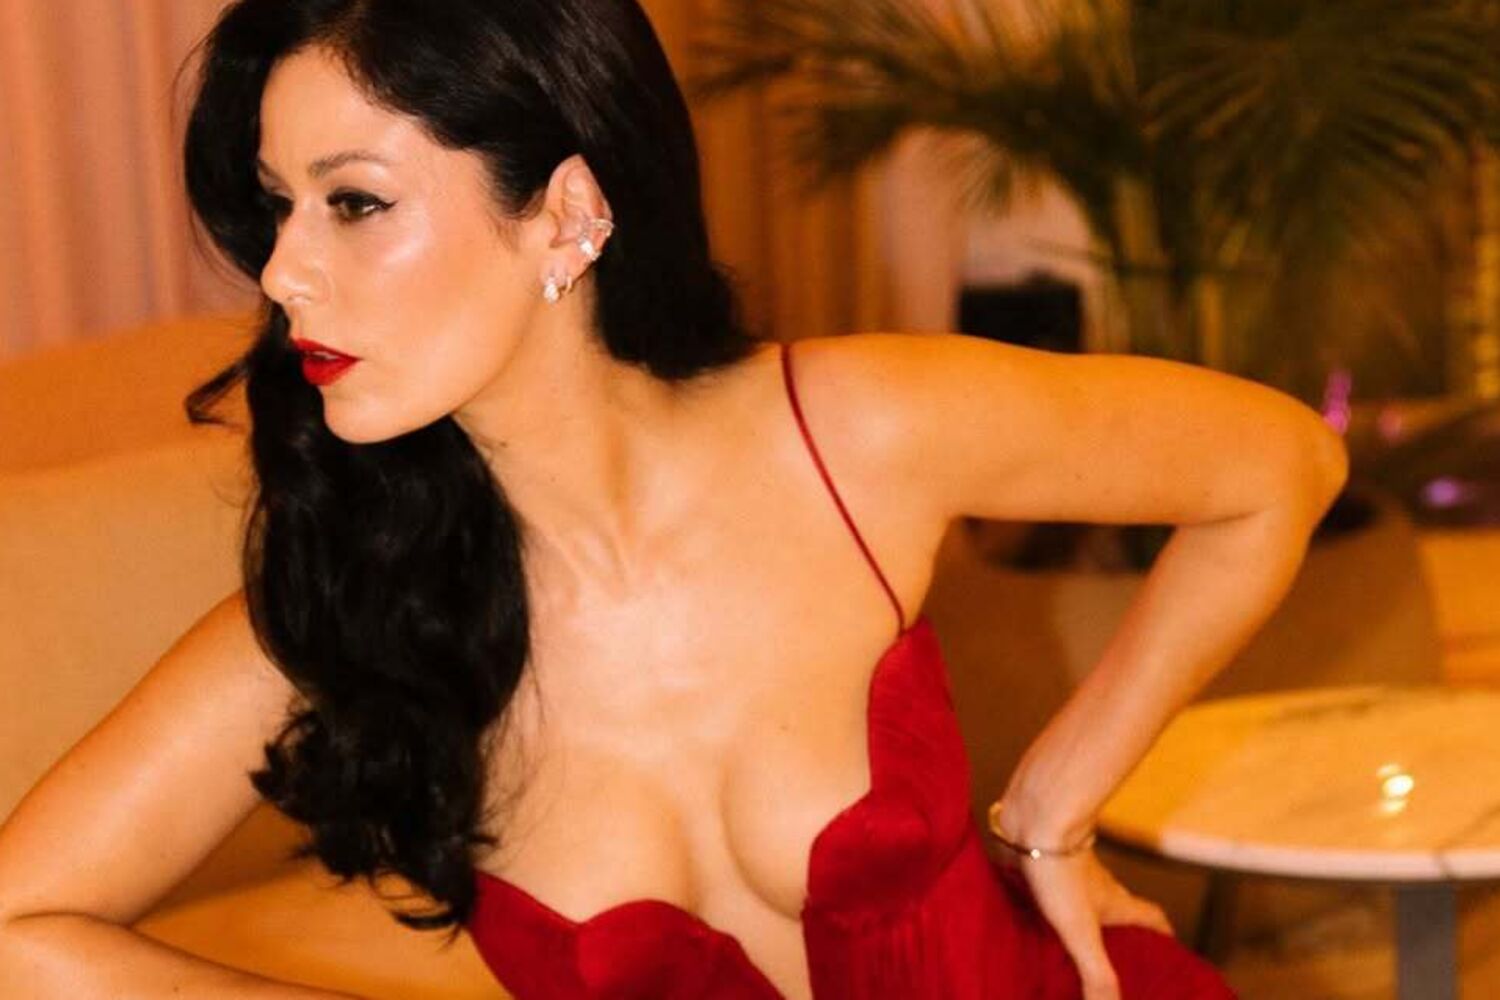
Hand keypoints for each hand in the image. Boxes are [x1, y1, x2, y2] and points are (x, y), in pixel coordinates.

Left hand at [1010, 848, 1174, 999]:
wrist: (1033, 820)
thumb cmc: (1061, 871)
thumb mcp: (1081, 930)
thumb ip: (1097, 972)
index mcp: (1117, 903)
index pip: (1154, 920)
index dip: (1164, 938)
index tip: (1170, 957)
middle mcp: (1098, 888)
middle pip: (1121, 913)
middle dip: (1122, 937)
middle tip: (1117, 965)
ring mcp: (1070, 875)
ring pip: (1085, 904)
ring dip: (1083, 925)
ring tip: (1072, 953)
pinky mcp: (1042, 868)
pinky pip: (1052, 894)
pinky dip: (1049, 911)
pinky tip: (1033, 926)